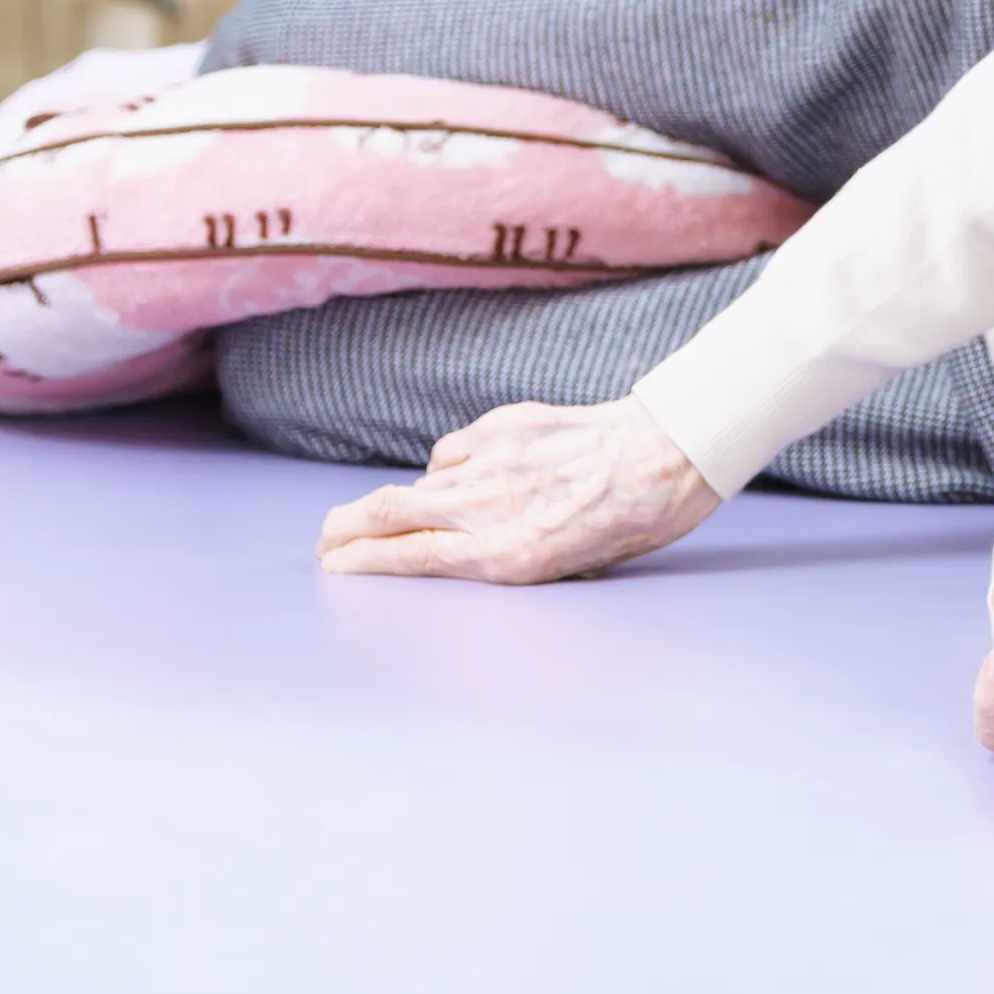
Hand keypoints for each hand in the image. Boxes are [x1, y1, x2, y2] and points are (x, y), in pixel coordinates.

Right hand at [314, 398, 722, 582]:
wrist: (667, 454)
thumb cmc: (631, 523)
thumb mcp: (566, 568)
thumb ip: (501, 559)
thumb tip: (456, 552)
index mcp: (503, 554)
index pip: (404, 557)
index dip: (359, 562)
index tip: (332, 565)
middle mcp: (487, 507)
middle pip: (388, 513)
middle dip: (344, 529)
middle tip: (326, 541)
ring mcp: (492, 461)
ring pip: (422, 482)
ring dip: (400, 503)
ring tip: (389, 517)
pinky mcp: (504, 424)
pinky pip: (455, 451)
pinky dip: (450, 468)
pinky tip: (465, 478)